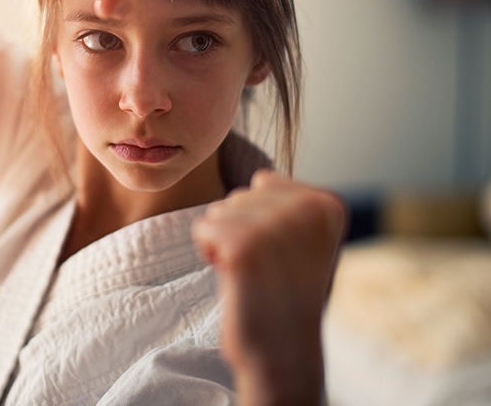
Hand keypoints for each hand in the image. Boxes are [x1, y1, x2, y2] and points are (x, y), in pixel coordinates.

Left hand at [191, 170, 346, 405]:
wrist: (283, 353)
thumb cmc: (286, 294)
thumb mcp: (304, 241)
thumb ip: (291, 205)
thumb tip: (262, 178)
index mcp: (328, 204)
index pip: (265, 182)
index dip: (259, 219)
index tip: (281, 254)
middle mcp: (308, 209)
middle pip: (240, 195)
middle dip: (239, 230)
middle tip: (264, 269)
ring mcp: (276, 226)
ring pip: (219, 210)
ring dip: (224, 242)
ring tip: (251, 274)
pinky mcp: (244, 245)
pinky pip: (203, 228)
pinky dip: (209, 253)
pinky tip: (234, 278)